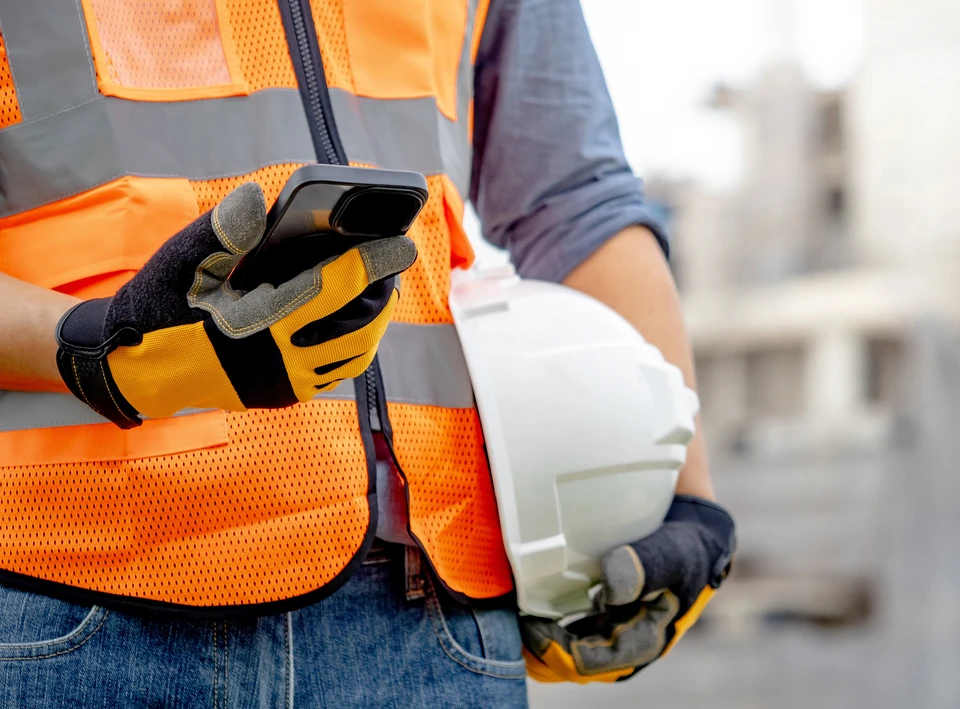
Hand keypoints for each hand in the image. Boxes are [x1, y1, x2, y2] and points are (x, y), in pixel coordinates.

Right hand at [55, 182, 416, 427]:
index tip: (401, 243)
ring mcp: (285, 385)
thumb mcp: (182, 261)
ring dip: (373, 321)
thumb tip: (257, 199)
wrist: (137, 367)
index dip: (371, 263)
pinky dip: (355, 345)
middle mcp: (279, 361)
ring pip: (354, 355)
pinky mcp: (284, 396)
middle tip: (392, 262)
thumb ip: (222, 230)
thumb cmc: (161, 306)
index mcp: (257, 323)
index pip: (332, 288)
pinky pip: (337, 372)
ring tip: (379, 290)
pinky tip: (353, 320)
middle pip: (357, 326)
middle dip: (381, 292)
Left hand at [521, 495, 735, 682]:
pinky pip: (572, 632)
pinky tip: (528, 610)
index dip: (554, 651)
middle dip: (538, 653)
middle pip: (572, 664)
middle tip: (507, 629)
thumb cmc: (689, 548)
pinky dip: (549, 625)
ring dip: (540, 644)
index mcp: (644, 641)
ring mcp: (615, 632)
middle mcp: (627, 644)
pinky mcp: (606, 617)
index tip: (527, 627)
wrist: (699, 538)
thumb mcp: (674, 553)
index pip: (589, 662)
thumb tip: (612, 589)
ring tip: (509, 624)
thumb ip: (646, 567)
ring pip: (569, 651)